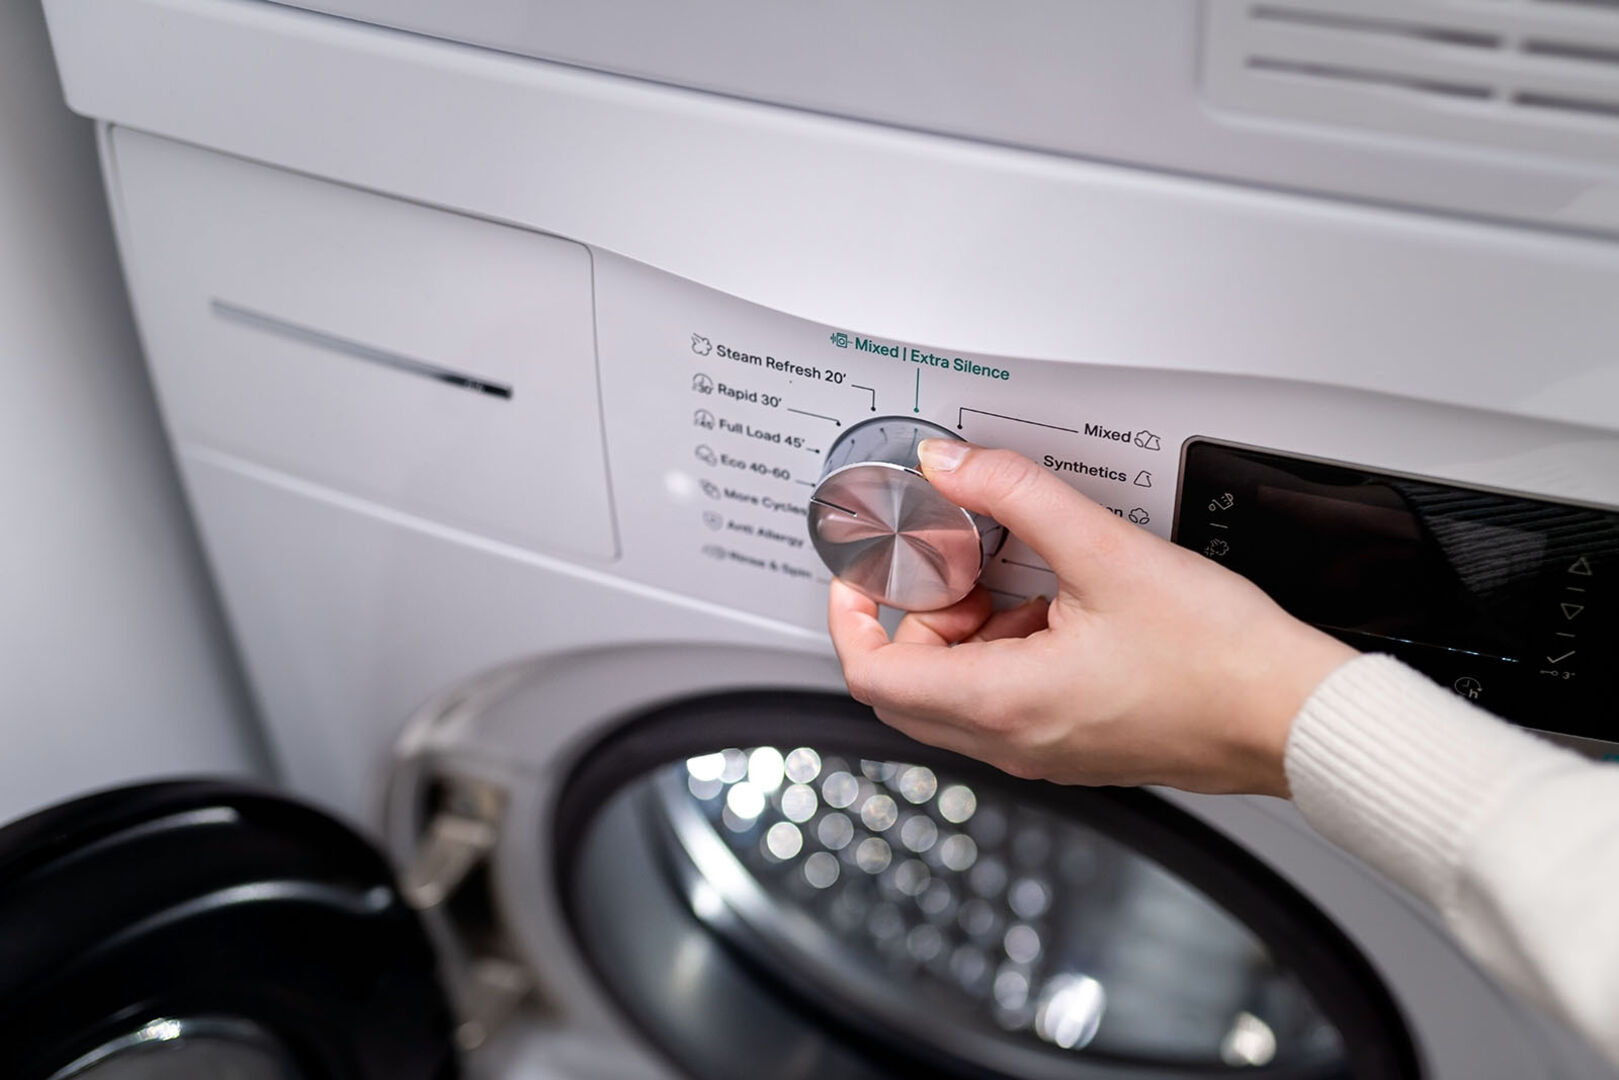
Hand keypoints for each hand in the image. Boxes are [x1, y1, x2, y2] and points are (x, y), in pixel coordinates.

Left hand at [827, 440, 1356, 796]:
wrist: (1292, 714)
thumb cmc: (1221, 658)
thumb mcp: (1106, 551)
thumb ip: (1015, 494)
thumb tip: (952, 463)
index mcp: (1005, 704)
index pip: (873, 673)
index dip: (850, 614)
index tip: (863, 571)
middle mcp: (1014, 741)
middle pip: (907, 684)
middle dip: (916, 614)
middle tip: (956, 562)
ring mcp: (1043, 750)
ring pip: (955, 693)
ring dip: (964, 631)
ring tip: (1019, 577)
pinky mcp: (1073, 744)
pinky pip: (1004, 701)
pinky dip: (1005, 649)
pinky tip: (1057, 605)